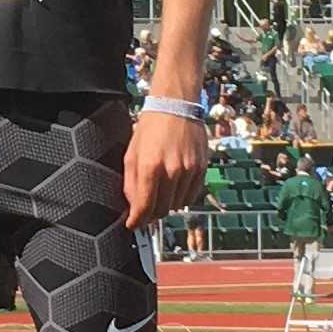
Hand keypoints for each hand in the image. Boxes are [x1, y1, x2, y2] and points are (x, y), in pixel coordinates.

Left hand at [123, 112, 209, 228]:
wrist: (175, 107)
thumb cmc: (150, 128)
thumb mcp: (131, 153)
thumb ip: (131, 181)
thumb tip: (133, 205)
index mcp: (150, 166)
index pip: (144, 206)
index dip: (137, 220)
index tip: (132, 225)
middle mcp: (172, 170)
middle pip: (161, 209)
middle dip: (150, 214)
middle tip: (144, 211)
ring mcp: (189, 171)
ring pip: (177, 205)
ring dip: (166, 205)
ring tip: (158, 194)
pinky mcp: (201, 169)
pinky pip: (191, 195)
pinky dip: (181, 197)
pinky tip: (173, 188)